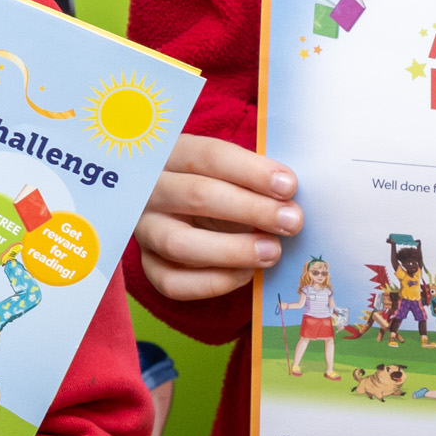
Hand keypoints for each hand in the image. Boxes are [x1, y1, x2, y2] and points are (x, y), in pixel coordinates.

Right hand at [135, 134, 297, 302]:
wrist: (187, 212)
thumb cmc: (219, 185)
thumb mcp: (230, 171)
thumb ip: (255, 180)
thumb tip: (290, 201)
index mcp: (172, 153)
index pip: (210, 156)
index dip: (251, 171)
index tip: (289, 186)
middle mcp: (151, 189)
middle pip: (197, 195)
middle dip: (251, 209)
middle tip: (291, 221)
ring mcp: (144, 229)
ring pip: (179, 243)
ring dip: (232, 250)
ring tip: (272, 251)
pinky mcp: (148, 265)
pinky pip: (174, 282)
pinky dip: (214, 282)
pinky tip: (246, 273)